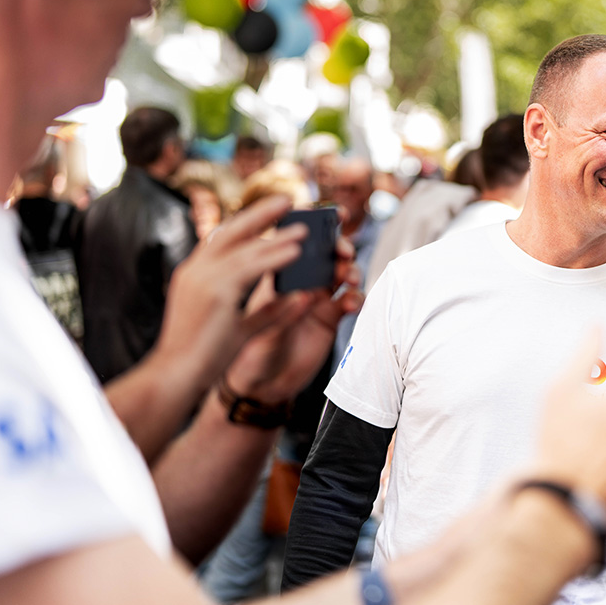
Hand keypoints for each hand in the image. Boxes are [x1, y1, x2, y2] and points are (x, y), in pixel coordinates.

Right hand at [152, 195, 311, 390]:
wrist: (176, 375)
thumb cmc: (203, 356)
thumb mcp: (239, 326)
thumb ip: (269, 310)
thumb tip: (300, 297)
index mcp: (195, 274)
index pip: (222, 239)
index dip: (248, 223)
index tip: (269, 213)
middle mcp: (196, 270)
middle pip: (232, 230)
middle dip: (261, 213)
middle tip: (288, 199)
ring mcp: (203, 278)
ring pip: (246, 247)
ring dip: (277, 236)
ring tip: (304, 228)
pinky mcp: (216, 292)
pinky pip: (251, 267)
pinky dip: (275, 257)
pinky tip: (296, 252)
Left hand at [224, 235, 363, 403]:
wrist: (262, 387)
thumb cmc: (249, 353)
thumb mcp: (260, 328)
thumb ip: (283, 309)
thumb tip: (306, 290)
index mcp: (276, 275)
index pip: (295, 241)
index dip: (315, 224)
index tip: (331, 216)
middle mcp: (298, 283)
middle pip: (324, 253)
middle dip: (339, 245)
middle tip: (343, 252)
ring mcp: (316, 299)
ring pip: (341, 273)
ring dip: (350, 270)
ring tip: (350, 279)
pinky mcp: (330, 318)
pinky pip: (350, 300)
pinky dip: (356, 297)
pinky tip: (353, 304)